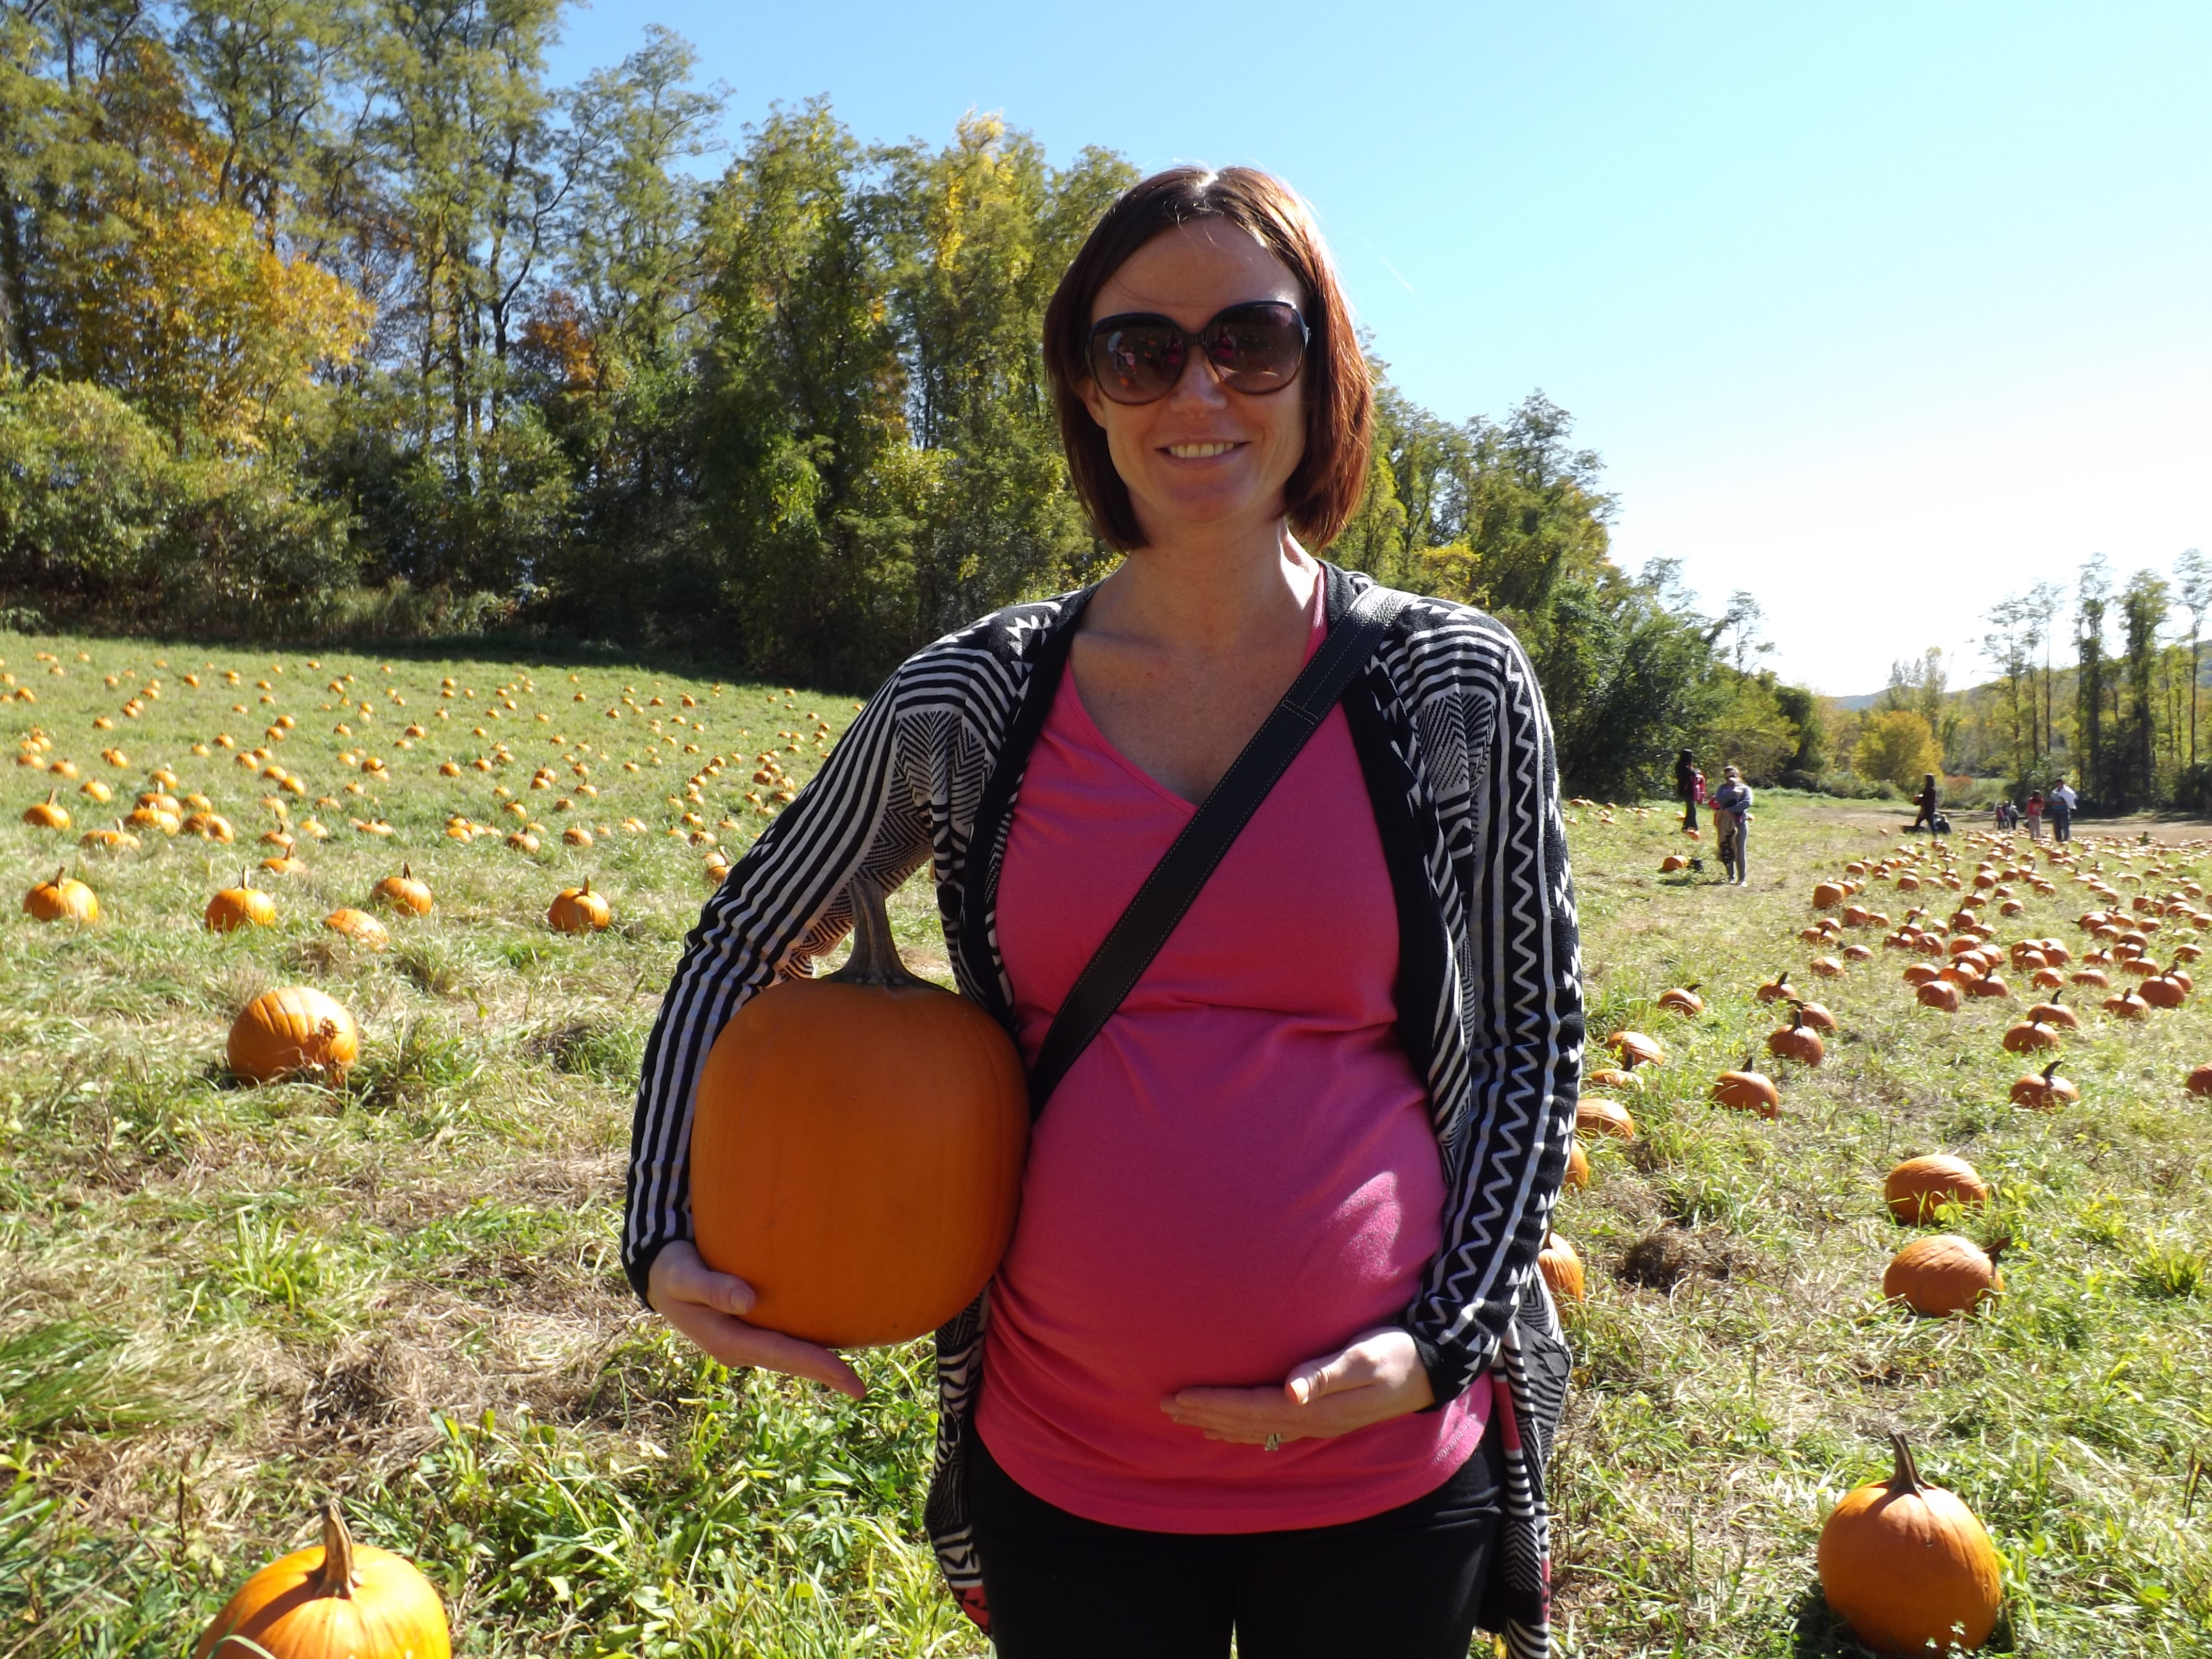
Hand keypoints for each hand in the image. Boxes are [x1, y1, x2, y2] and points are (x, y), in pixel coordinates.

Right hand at [646, 1240, 864, 1398]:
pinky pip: (781, 1341)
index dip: (814, 1365)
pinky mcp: (747, 1331)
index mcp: (726, 1342)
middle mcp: (738, 1349)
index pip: (779, 1354)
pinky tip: (828, 1341)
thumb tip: (747, 1301)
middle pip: (787, 1362)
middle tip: (861, 1389)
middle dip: (824, 1374)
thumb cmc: (674, 1271)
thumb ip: (712, 1288)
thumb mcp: (684, 1277)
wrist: (661, 1274)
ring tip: (852, 1376)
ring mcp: (743, 1343)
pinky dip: (804, 1345)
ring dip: (816, 1364)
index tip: (847, 1376)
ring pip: (785, 1355)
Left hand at [1161, 1327, 1433, 1446]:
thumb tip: (1293, 1390)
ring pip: (1256, 1429)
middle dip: (1204, 1415)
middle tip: (1163, 1408)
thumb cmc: (1397, 1353)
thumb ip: (1327, 1371)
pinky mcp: (1322, 1415)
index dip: (1214, 1404)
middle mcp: (1311, 1421)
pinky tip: (1228, 1425)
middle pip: (1246, 1423)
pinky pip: (1271, 1427)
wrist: (1431, 1369)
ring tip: (1184, 1417)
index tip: (1179, 1397)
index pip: (1252, 1408)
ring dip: (1218, 1422)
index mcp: (1316, 1407)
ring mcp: (1317, 1422)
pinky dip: (1243, 1427)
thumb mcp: (1365, 1355)